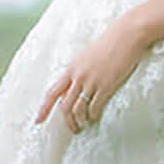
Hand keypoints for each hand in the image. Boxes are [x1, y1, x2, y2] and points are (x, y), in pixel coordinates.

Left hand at [35, 15, 147, 134]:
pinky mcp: (106, 85)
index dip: (44, 108)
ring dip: (80, 121)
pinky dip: (93, 115)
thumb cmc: (110, 43)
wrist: (126, 35)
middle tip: (73, 129)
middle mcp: (78, 76)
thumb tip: (77, 82)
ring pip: (78, 109)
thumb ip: (81, 68)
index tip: (38, 121)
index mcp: (72, 68)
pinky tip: (95, 117)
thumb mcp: (88, 54)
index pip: (52, 92)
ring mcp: (91, 81)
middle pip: (64, 105)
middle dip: (67, 121)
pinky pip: (95, 107)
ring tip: (84, 125)